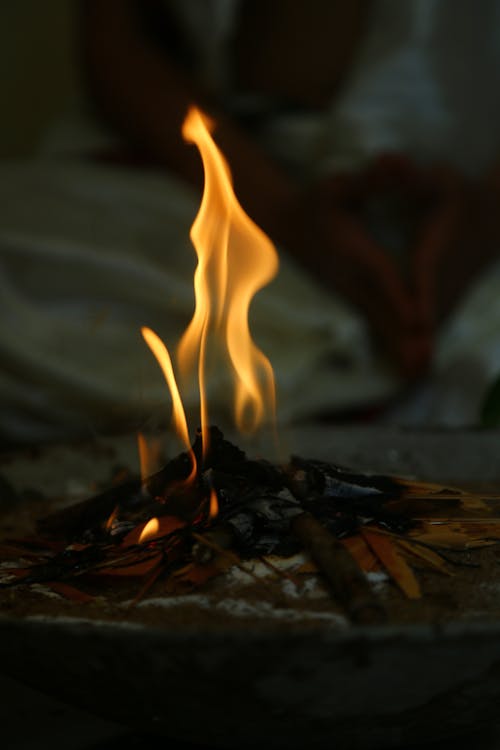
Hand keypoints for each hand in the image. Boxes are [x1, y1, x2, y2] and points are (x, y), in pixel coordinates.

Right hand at [294, 164, 431, 376]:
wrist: (284, 223)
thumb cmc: (314, 202)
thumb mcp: (337, 186)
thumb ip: (365, 181)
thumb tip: (387, 166)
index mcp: (354, 252)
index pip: (381, 276)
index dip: (398, 297)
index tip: (415, 320)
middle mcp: (352, 277)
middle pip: (383, 310)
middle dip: (403, 336)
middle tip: (422, 363)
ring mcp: (349, 290)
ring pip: (377, 321)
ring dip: (396, 346)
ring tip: (416, 371)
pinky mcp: (349, 296)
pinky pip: (372, 322)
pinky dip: (388, 341)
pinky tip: (402, 357)